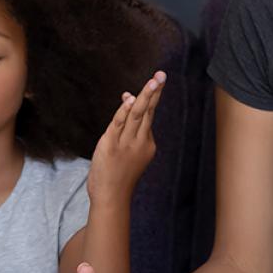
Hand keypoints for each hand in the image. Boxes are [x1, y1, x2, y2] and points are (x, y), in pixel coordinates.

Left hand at [86, 71, 165, 198]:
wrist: (111, 198)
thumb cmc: (117, 176)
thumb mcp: (125, 151)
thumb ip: (126, 126)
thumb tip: (127, 100)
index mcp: (146, 144)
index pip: (148, 116)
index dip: (148, 97)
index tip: (152, 82)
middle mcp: (139, 142)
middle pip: (148, 111)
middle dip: (155, 92)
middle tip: (162, 75)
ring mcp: (126, 143)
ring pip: (138, 114)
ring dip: (145, 96)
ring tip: (154, 81)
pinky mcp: (111, 145)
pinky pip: (119, 123)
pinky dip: (125, 110)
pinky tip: (131, 98)